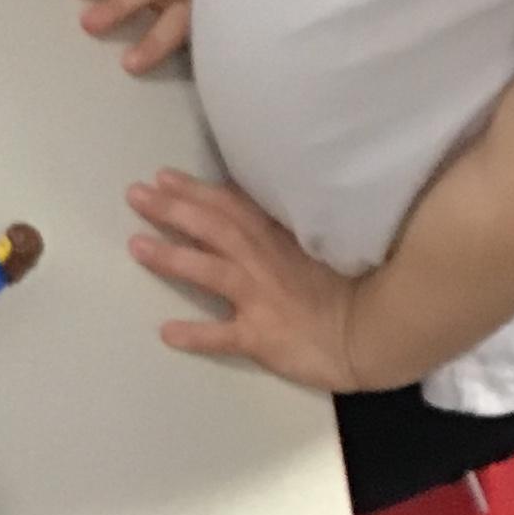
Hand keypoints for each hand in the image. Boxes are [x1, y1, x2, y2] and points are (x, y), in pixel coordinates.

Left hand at [126, 170, 363, 388]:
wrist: (378, 330)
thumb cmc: (360, 286)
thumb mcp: (327, 245)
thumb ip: (292, 228)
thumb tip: (261, 209)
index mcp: (280, 238)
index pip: (231, 207)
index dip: (195, 191)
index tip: (163, 178)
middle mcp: (263, 262)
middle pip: (211, 229)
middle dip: (172, 210)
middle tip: (135, 195)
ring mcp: (260, 298)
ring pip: (208, 271)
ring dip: (171, 257)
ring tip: (136, 246)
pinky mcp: (262, 336)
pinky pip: (222, 335)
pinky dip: (194, 334)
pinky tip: (166, 331)